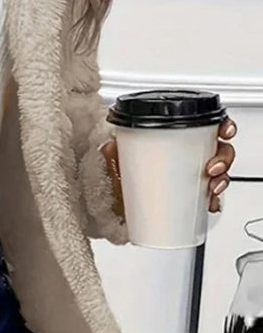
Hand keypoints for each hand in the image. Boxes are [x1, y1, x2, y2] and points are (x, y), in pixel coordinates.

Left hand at [99, 114, 237, 217]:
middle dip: (223, 158)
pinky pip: (212, 196)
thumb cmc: (123, 177)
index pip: (207, 126)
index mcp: (178, 139)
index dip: (223, 126)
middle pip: (220, 149)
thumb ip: (113, 153)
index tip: (223, 131)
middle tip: (211, 168)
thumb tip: (109, 147)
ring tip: (210, 189)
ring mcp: (193, 175)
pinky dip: (214, 201)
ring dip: (222, 180)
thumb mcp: (118, 162)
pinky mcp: (193, 196)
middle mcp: (190, 155)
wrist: (119, 206)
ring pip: (221, 172)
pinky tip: (210, 204)